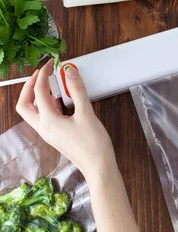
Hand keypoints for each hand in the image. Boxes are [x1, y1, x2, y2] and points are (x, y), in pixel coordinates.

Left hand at [16, 59, 115, 176]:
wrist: (99, 166)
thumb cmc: (93, 145)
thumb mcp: (86, 113)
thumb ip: (77, 90)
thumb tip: (70, 72)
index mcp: (48, 122)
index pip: (38, 92)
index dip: (44, 75)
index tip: (51, 65)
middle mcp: (44, 128)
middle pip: (24, 105)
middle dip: (30, 87)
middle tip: (42, 75)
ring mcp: (49, 133)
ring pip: (34, 111)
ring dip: (39, 96)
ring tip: (54, 85)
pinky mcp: (56, 135)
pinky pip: (45, 117)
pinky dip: (50, 105)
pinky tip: (63, 100)